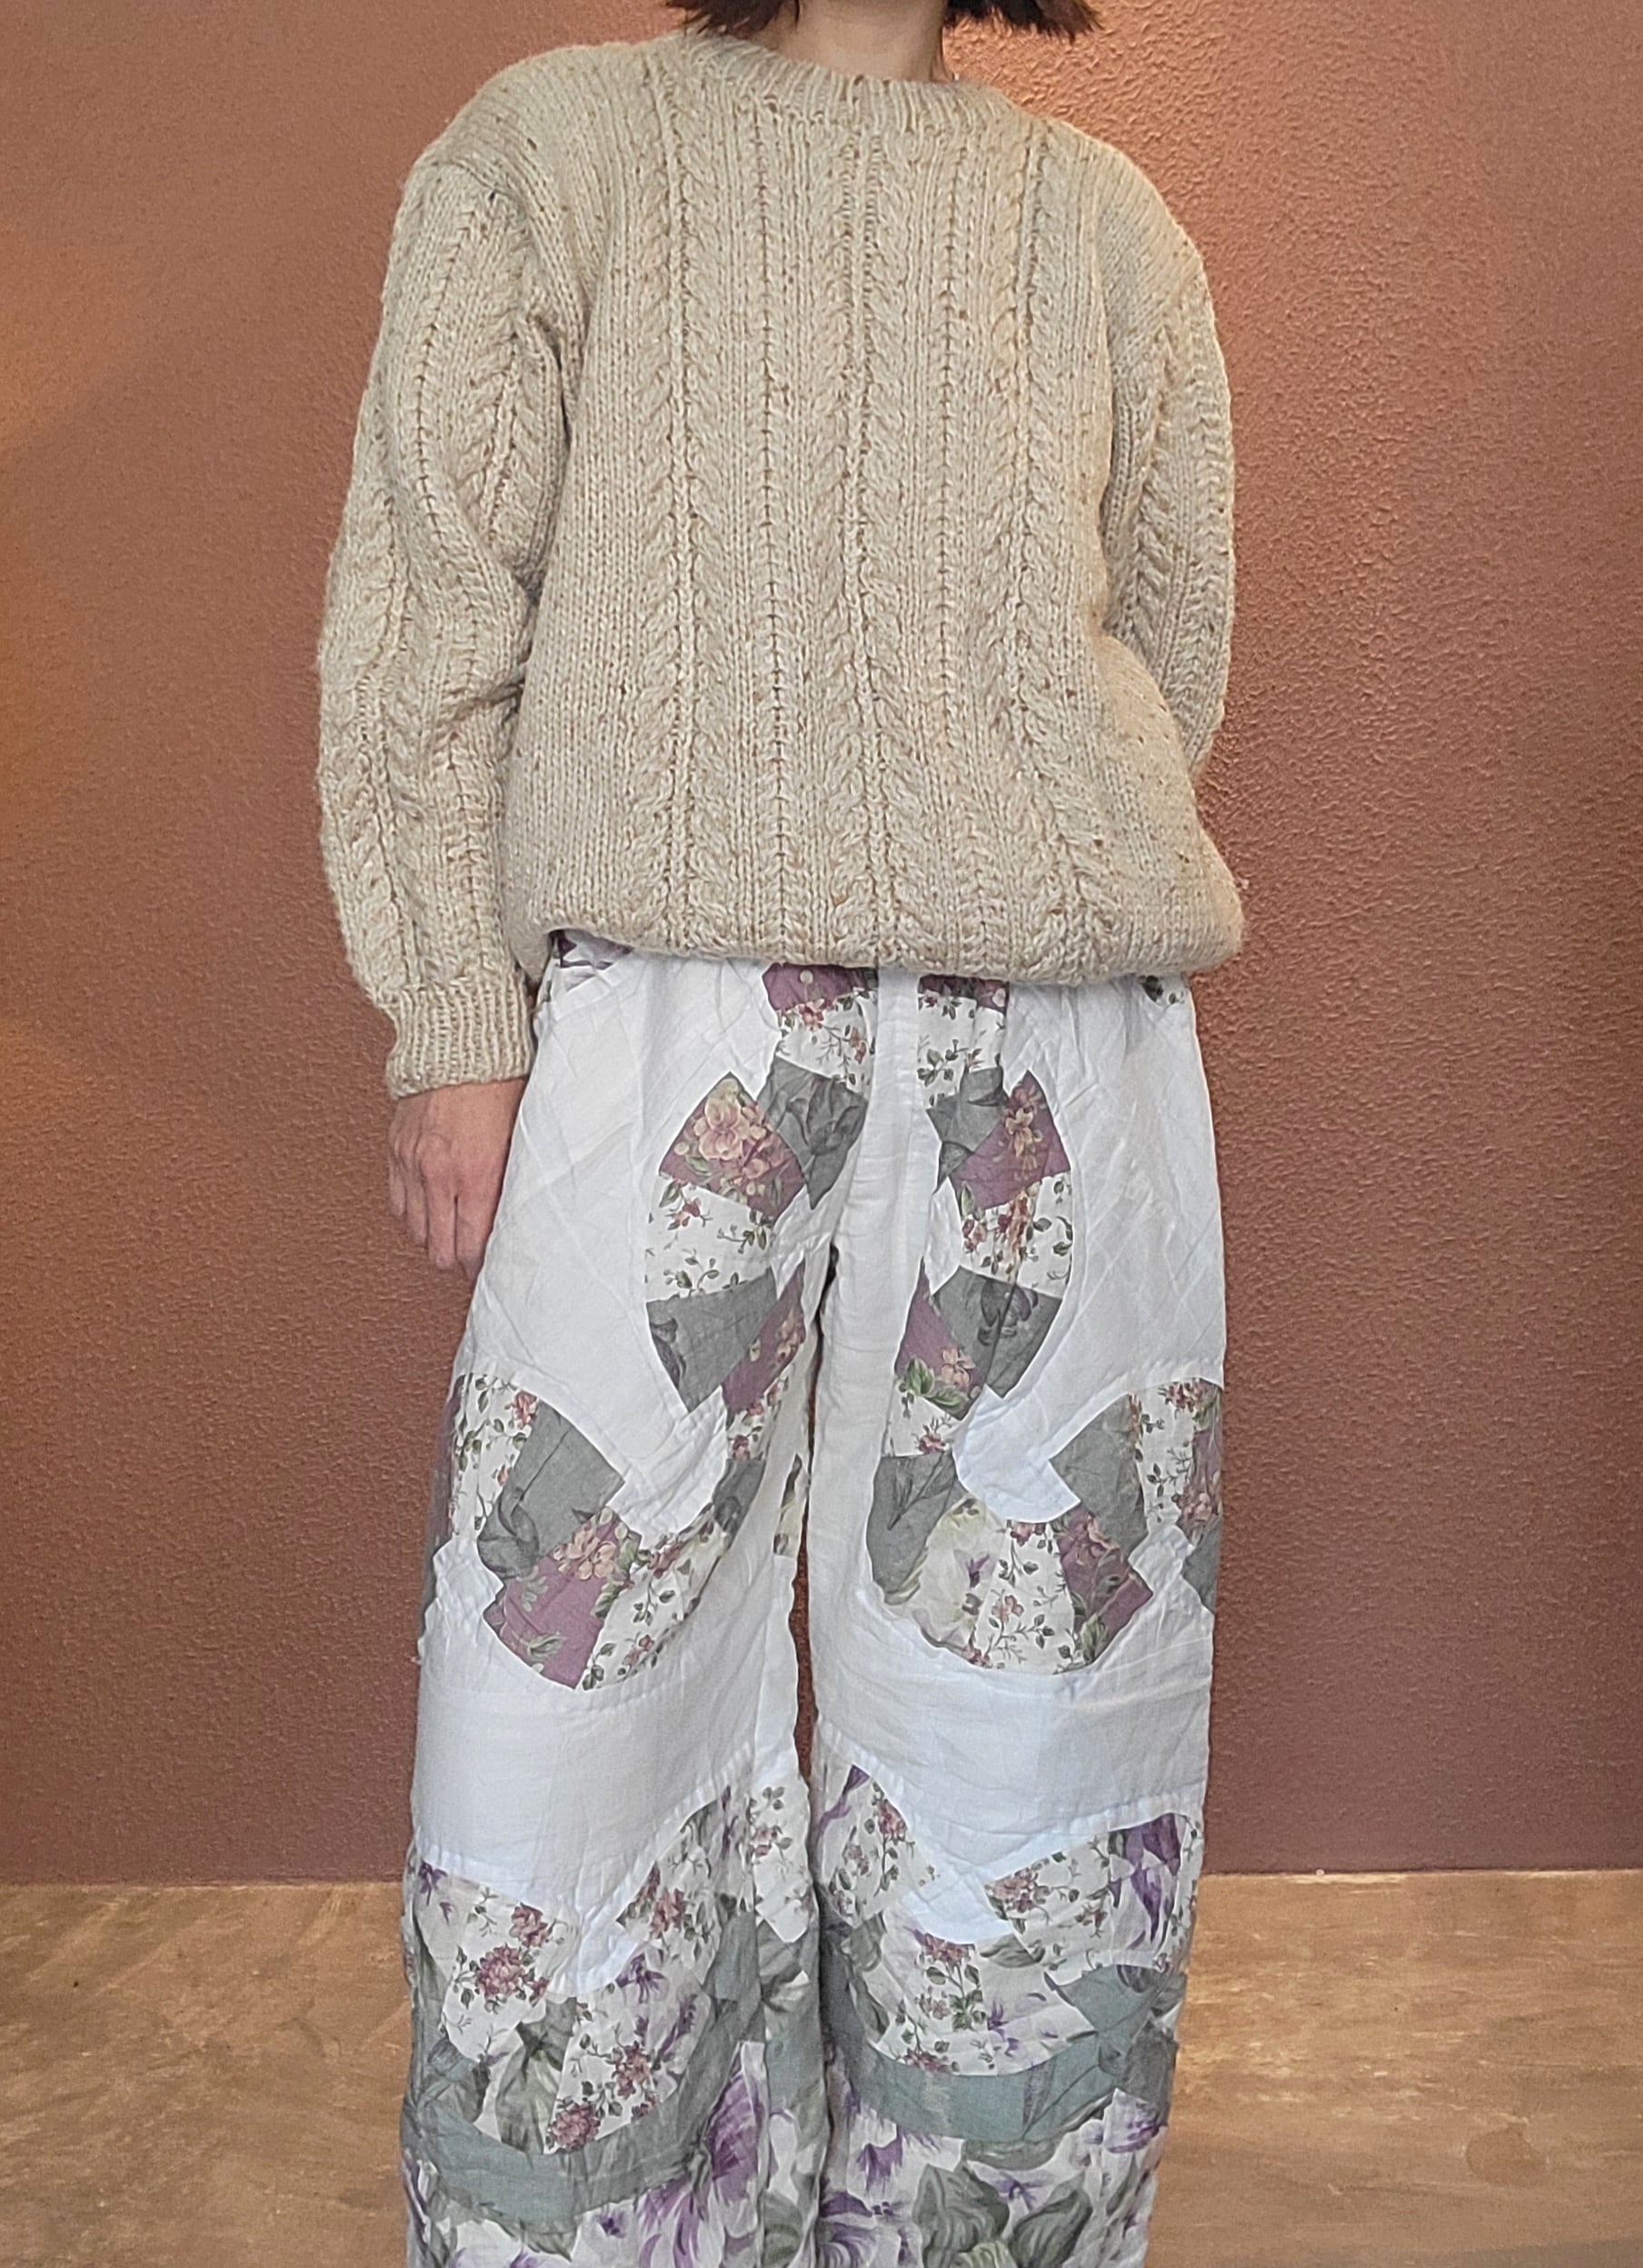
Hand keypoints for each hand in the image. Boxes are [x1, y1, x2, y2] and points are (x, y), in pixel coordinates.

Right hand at [387, 1077, 527, 1280]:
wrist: (460, 1042)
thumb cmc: (499, 1080)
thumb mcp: (520, 1136)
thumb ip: (511, 1181)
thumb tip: (513, 1217)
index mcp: (477, 1173)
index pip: (470, 1246)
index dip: (478, 1266)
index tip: (486, 1267)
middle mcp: (440, 1173)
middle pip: (439, 1249)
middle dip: (455, 1260)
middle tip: (469, 1260)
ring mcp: (412, 1163)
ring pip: (415, 1231)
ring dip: (433, 1240)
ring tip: (450, 1237)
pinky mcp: (396, 1150)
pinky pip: (397, 1203)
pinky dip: (412, 1215)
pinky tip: (428, 1213)